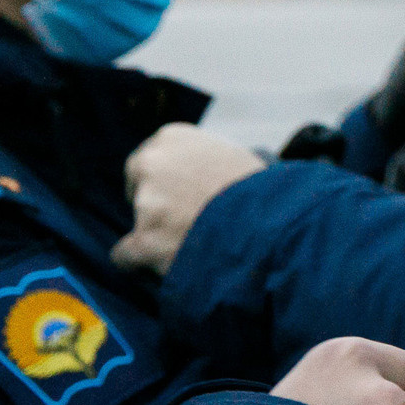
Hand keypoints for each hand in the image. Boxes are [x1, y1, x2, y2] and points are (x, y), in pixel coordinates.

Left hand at [113, 125, 267, 274]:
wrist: (279, 225)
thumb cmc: (265, 193)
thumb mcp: (233, 158)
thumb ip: (202, 163)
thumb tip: (190, 181)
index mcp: (173, 137)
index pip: (150, 160)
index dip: (167, 183)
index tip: (183, 197)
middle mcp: (153, 164)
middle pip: (137, 189)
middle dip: (156, 205)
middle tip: (188, 222)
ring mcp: (147, 204)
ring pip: (139, 224)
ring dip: (159, 235)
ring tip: (198, 245)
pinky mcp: (145, 241)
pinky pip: (125, 255)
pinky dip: (141, 264)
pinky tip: (165, 267)